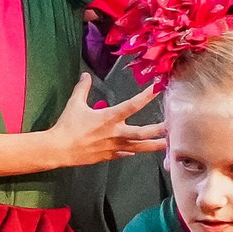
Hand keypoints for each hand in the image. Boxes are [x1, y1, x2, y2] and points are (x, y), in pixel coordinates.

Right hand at [45, 75, 161, 165]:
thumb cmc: (67, 126)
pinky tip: (138, 151)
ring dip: (154, 146)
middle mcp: (116, 133)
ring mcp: (114, 146)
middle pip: (143, 132)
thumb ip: (82, 88)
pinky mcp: (109, 156)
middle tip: (173, 126)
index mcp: (109, 117)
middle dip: (159, 129)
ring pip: (139, 147)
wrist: (59, 149)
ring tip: (168, 145)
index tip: (157, 89)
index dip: (146, 96)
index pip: (133, 105)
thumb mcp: (74, 104)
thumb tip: (86, 75)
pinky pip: (125, 154)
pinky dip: (132, 151)